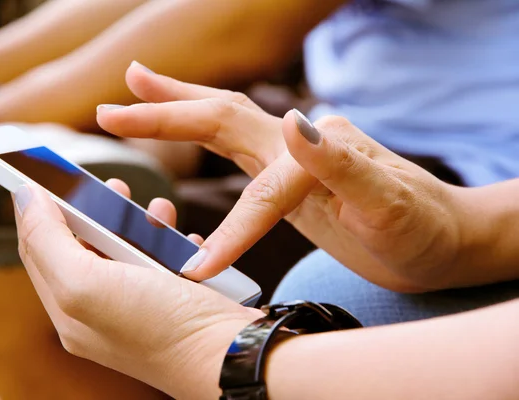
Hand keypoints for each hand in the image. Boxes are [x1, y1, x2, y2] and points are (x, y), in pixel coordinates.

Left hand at [13, 179, 261, 398]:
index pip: (40, 249)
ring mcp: (140, 304)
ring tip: (158, 210)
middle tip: (111, 188)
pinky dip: (171, 242)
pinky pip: (163, 259)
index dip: (40, 210)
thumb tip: (25, 199)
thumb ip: (48, 240)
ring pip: (128, 248)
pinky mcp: (173, 298)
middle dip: (96, 211)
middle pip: (85, 245)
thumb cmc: (162, 329)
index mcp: (72, 310)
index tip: (49, 175)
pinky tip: (183, 237)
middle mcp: (102, 310)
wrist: (231, 355)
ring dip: (139, 223)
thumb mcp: (87, 283)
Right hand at [98, 62, 464, 291]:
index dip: (231, 230)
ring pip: (224, 121)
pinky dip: (201, 129)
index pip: (262, 191)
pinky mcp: (289, 170)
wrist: (445, 234)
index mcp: (321, 154)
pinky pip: (235, 144)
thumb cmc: (423, 229)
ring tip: (139, 91)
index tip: (198, 269)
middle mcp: (301, 144)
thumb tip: (295, 123)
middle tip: (114, 106)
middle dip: (167, 116)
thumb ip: (344, 164)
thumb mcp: (392, 205)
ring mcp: (293, 153)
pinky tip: (187, 123)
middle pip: (223, 118)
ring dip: (177, 107)